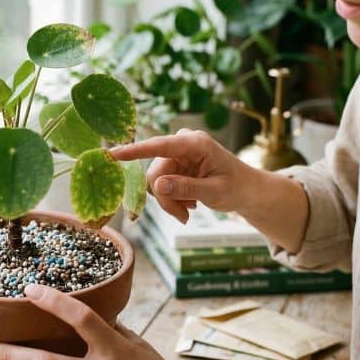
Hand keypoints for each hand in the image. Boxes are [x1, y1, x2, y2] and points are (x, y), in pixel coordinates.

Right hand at [109, 129, 257, 223]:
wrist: (247, 190)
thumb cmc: (236, 187)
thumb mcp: (214, 192)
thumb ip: (185, 188)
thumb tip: (158, 186)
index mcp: (195, 143)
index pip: (159, 146)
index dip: (134, 151)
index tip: (112, 154)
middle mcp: (182, 144)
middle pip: (155, 174)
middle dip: (165, 198)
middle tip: (183, 216)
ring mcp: (177, 154)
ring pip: (155, 183)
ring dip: (169, 201)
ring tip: (189, 210)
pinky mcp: (174, 164)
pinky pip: (160, 185)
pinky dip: (172, 199)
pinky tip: (189, 203)